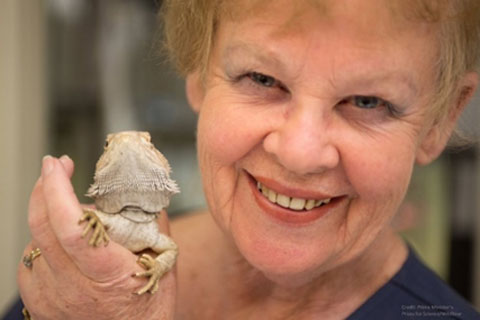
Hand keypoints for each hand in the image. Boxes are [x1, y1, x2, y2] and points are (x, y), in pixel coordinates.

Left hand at [17, 156, 175, 319]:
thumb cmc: (151, 309)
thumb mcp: (164, 267)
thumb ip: (155, 226)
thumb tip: (147, 193)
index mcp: (108, 274)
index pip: (71, 227)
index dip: (58, 190)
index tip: (58, 163)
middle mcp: (73, 288)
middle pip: (42, 228)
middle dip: (45, 188)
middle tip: (57, 167)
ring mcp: (51, 299)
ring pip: (33, 242)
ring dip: (48, 218)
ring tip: (75, 219)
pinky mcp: (39, 306)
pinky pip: (29, 262)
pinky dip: (43, 244)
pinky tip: (63, 246)